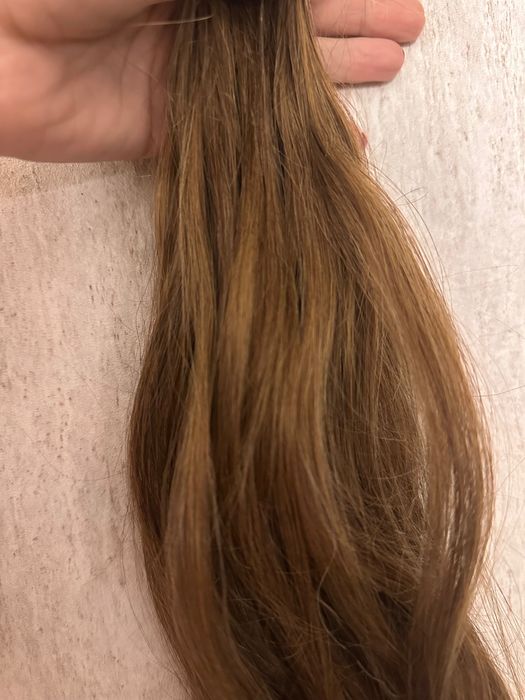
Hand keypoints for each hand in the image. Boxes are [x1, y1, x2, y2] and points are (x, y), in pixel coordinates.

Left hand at [0, 0, 424, 161]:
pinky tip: (339, 145)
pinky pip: (246, 140)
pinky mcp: (174, 130)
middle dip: (351, 25)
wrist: (0, 45)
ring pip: (278, 82)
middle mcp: (207, 21)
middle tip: (404, 36)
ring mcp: (192, 77)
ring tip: (386, 71)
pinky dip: (291, 144)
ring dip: (333, 79)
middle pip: (293, 27)